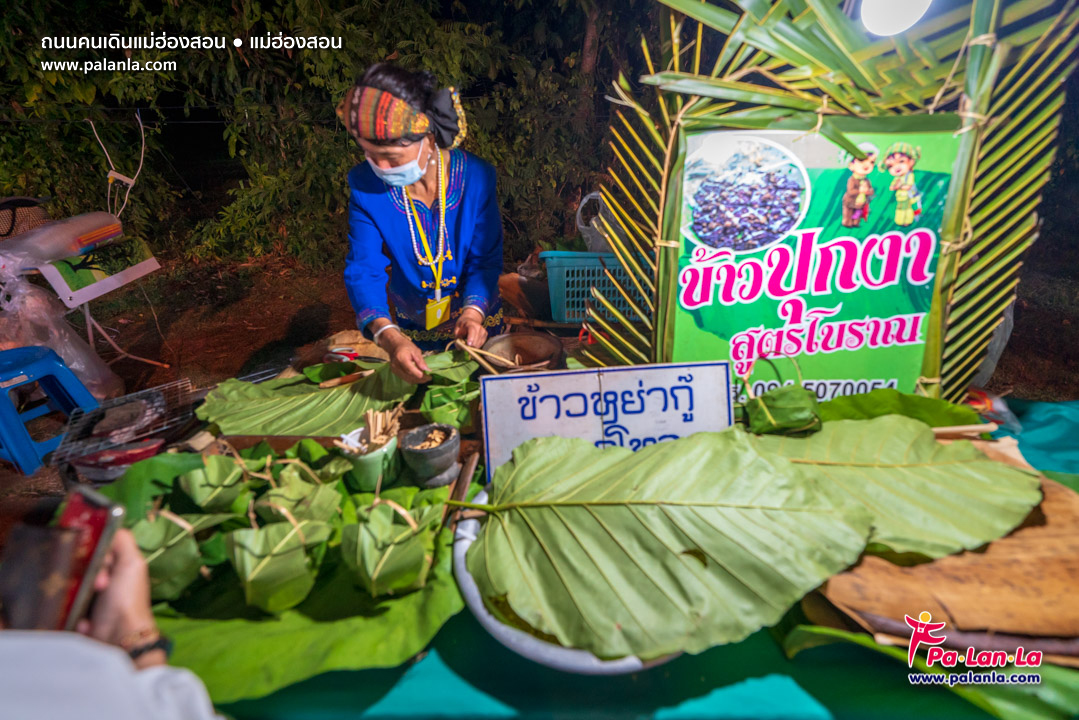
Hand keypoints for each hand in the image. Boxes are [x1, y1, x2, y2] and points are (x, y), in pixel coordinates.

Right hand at [77, 529, 164, 668]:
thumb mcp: (131, 562)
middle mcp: (106, 580)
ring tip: (93, 600)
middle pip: (83, 564)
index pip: (97, 547)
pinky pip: (67, 605)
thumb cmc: (128, 599)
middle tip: (100, 584)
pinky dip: (75, 610)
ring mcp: (92, 598)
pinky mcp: (79, 615)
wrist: (120, 637)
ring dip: (81, 592)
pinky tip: (87, 619)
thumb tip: (111, 525)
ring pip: (72, 583)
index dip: (96, 551)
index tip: (101, 561)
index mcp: (120, 566)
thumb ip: (123, 540)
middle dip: (89, 573)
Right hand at [383, 332, 430, 383]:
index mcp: (401, 358)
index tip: (428, 377)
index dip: (418, 374)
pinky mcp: (395, 372)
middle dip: (420, 379)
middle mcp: (396, 365)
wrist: (394, 346)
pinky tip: (419, 379)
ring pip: (407, 379)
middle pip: (409, 375)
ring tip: (426, 379)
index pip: (410, 369)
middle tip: (429, 378)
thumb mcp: (415, 350)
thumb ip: (420, 360)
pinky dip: (412, 379)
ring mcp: (394, 370)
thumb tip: (426, 370)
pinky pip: (405, 378)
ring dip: (417, 381)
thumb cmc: (406, 346)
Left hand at [455, 307, 487, 347]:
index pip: (472, 330)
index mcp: (470, 323)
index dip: (470, 338)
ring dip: (473, 346)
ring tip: (468, 342)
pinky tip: (473, 342)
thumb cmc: (462, 326)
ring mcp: (483, 330)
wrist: (470, 320)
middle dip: (470, 345)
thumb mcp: (457, 330)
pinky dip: (476, 345)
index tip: (468, 344)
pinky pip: (481, 344)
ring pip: (479, 343)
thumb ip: (457, 338)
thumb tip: (459, 348)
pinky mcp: (485, 334)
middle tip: (465, 345)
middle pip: (476, 339)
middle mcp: (479, 327)